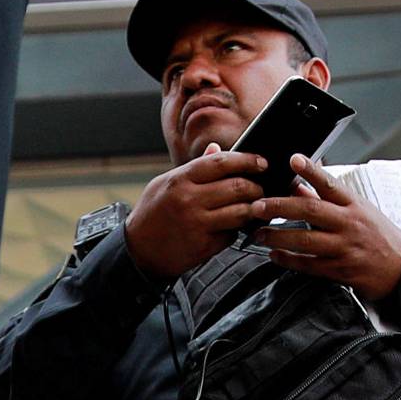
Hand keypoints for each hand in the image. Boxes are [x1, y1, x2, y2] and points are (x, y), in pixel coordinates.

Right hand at [124, 145, 267, 282]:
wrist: (139, 249)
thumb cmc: (152, 212)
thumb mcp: (166, 183)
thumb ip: (194, 168)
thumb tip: (217, 149)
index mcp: (180, 179)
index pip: (221, 162)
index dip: (246, 160)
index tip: (261, 162)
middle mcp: (189, 199)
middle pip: (236, 187)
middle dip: (256, 187)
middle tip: (261, 188)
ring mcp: (198, 224)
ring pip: (240, 212)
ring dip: (254, 209)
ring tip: (257, 207)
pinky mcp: (205, 246)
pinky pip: (232, 234)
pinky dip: (238, 229)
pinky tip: (237, 225)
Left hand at [257, 158, 400, 297]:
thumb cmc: (378, 234)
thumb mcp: (357, 209)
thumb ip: (325, 198)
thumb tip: (296, 185)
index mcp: (353, 204)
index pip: (330, 183)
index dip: (312, 170)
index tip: (293, 159)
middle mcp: (348, 224)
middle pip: (311, 211)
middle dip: (280, 206)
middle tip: (257, 205)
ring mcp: (345, 248)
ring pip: (307, 240)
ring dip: (278, 237)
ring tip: (259, 233)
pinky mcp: (342, 271)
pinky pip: (311, 265)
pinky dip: (291, 261)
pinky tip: (275, 256)